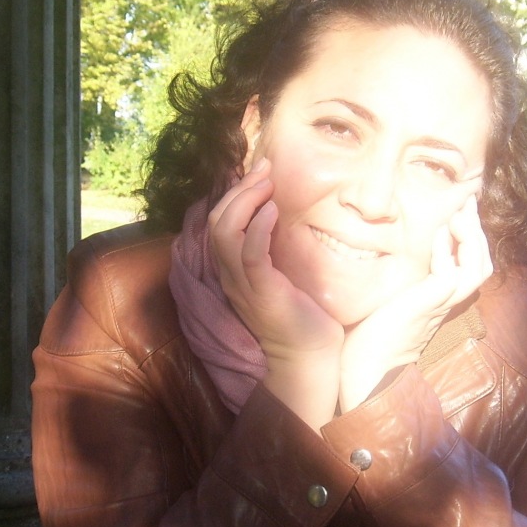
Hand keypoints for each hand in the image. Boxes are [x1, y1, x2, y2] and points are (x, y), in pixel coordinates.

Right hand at [207, 160, 342, 428]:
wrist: (309, 357)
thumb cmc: (303, 315)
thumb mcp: (284, 274)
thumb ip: (276, 249)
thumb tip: (282, 214)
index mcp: (234, 271)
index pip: (219, 224)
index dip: (233, 194)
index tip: (257, 173)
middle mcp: (232, 276)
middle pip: (217, 222)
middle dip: (238, 190)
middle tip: (263, 169)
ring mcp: (244, 285)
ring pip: (225, 234)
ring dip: (244, 202)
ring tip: (266, 183)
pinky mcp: (263, 292)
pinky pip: (249, 255)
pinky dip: (257, 228)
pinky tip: (272, 211)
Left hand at [339, 195, 492, 412]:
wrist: (367, 369)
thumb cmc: (371, 335)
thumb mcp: (392, 297)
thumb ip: (403, 278)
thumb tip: (395, 252)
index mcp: (441, 298)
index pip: (469, 263)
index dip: (470, 237)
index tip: (461, 209)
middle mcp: (447, 301)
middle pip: (482, 262)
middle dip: (477, 230)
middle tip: (467, 201)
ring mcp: (440, 304)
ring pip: (477, 267)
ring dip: (472, 238)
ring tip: (459, 214)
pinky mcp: (428, 305)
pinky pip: (450, 275)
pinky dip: (447, 252)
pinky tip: (437, 235)